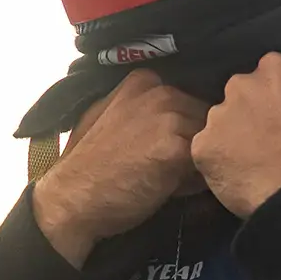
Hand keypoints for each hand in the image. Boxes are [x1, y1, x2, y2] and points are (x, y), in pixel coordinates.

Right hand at [32, 69, 209, 267]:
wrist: (72, 199)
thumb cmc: (90, 165)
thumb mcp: (109, 116)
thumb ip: (142, 107)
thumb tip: (179, 114)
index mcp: (144, 80)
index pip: (190, 98)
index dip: (186, 126)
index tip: (168, 147)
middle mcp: (159, 91)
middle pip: (203, 118)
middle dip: (195, 143)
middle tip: (172, 169)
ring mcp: (168, 118)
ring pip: (208, 140)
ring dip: (198, 162)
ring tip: (169, 181)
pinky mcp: (175, 148)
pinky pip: (205, 164)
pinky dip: (196, 182)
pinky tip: (171, 191)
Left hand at [191, 53, 280, 218]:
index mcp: (273, 68)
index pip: (268, 72)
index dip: (278, 93)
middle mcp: (240, 85)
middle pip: (241, 92)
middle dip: (253, 108)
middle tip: (271, 137)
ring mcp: (218, 116)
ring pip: (222, 119)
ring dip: (235, 132)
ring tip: (256, 157)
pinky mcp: (203, 147)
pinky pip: (208, 146)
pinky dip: (221, 157)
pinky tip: (241, 171)